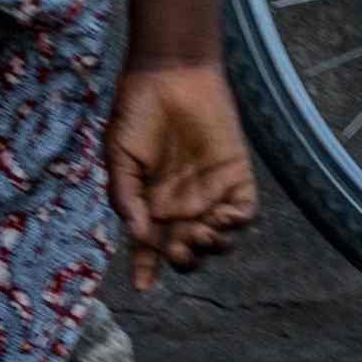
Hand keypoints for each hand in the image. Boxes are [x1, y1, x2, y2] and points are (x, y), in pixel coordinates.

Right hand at [105, 58, 259, 281]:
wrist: (169, 75)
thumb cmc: (137, 112)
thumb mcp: (118, 156)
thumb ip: (124, 195)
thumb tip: (135, 233)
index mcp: (150, 205)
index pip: (148, 248)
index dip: (145, 269)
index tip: (142, 286)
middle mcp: (180, 206)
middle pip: (185, 251)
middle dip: (182, 258)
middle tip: (176, 245)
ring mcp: (209, 194)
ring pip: (217, 240)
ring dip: (209, 247)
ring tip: (199, 233)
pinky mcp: (236, 177)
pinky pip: (243, 212)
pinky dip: (236, 223)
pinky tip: (221, 219)